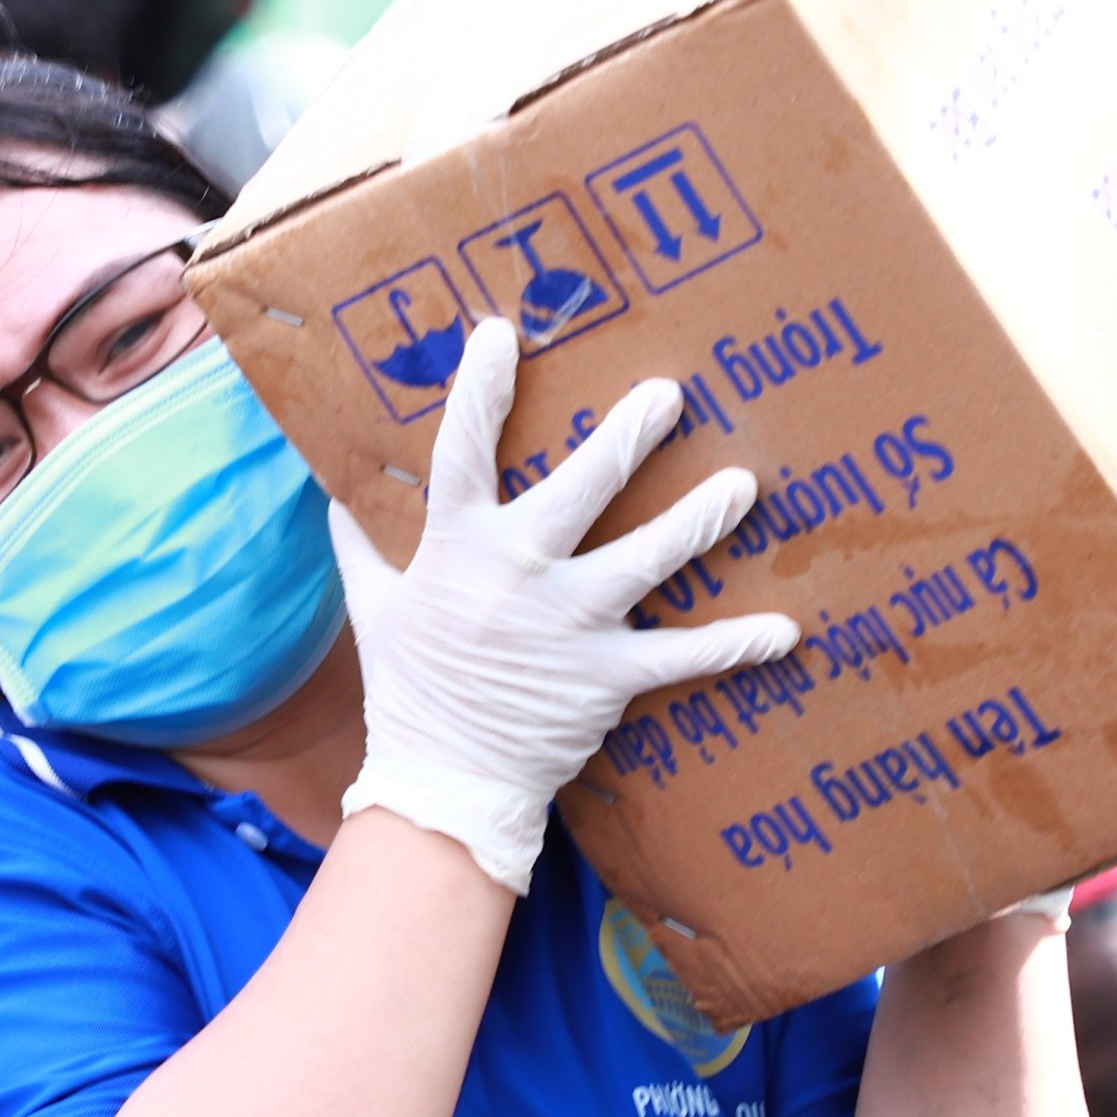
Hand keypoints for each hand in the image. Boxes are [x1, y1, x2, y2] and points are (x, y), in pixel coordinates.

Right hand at [334, 322, 793, 893]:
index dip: (480, 391)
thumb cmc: (409, 689)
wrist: (443, 781)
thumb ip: (363, 549)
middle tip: (668, 394)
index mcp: (457, 550)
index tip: (502, 334)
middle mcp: (519, 578)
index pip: (462, 454)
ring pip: (645, 560)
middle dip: (625, 440)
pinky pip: (682, 656)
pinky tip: (786, 629)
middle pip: (578, 492)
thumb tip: (330, 496)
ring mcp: (570, 627)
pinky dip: (735, 644)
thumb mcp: (374, 611)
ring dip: (698, 521)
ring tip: (741, 484)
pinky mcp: (609, 678)